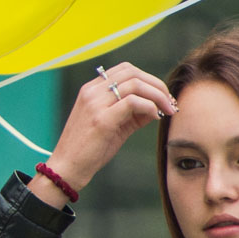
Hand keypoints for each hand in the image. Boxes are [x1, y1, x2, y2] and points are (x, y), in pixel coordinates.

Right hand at [33, 62, 177, 204]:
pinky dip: (149, 107)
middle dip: (157, 85)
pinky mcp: (101, 119)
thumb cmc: (89, 148)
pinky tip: (154, 118)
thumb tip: (157, 105)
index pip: (125, 70)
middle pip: (133, 73)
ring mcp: (95, 103)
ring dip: (158, 96)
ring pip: (135, 84)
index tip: (162, 96)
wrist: (68, 167)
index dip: (148, 79)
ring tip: (167, 110)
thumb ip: (132, 112)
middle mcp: (91, 92)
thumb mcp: (112, 124)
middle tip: (171, 103)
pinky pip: (133, 102)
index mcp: (91, 89)